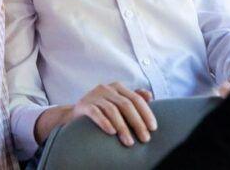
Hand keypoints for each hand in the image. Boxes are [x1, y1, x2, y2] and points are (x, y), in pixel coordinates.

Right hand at [34, 83, 156, 147]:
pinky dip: (104, 122)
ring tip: (129, 142)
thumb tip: (149, 96)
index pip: (136, 98)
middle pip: (126, 104)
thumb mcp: (118, 102)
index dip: (146, 113)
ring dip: (122, 127)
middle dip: (137, 123)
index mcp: (117, 87)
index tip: (153, 128)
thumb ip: (133, 99)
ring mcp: (93, 95)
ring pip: (112, 110)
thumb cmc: (102, 109)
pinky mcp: (83, 104)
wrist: (76, 114)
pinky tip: (112, 132)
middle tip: (144, 139)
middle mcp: (106, 88)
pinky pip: (95, 112)